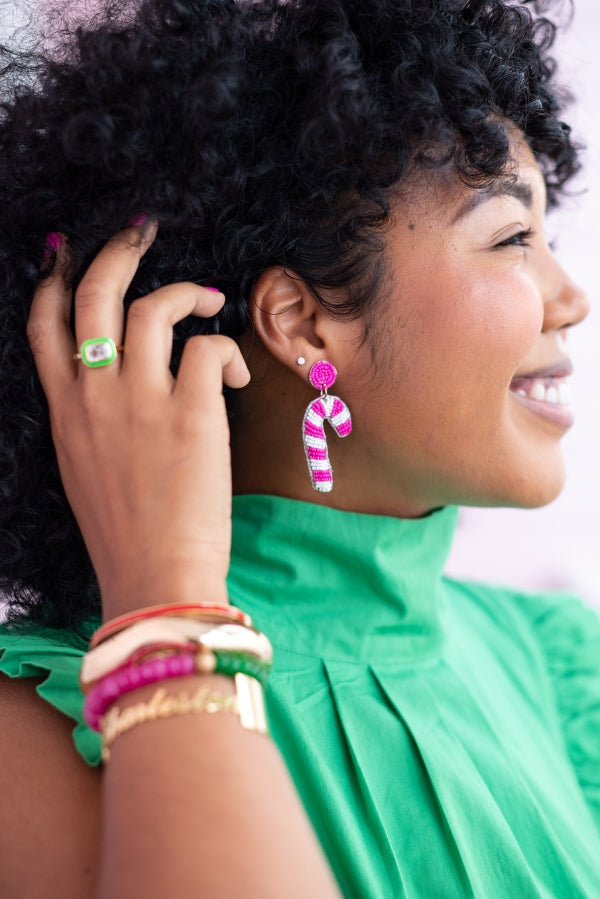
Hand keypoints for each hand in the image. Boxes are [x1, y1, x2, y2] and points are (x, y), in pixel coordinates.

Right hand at [27, 225, 249, 617]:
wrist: (154, 580)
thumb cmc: (125, 533)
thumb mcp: (84, 468)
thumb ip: (90, 419)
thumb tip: (114, 383)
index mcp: (66, 411)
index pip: (45, 326)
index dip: (56, 280)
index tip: (70, 253)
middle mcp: (95, 396)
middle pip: (94, 295)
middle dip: (118, 251)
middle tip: (145, 231)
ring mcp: (140, 402)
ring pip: (153, 307)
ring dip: (185, 292)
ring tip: (210, 301)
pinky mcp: (190, 412)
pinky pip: (206, 347)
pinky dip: (223, 349)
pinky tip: (230, 373)